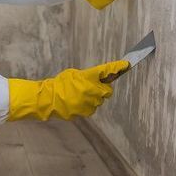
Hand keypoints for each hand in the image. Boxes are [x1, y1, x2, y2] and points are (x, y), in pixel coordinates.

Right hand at [7, 60, 129, 120]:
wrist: (49, 100)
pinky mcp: (87, 111)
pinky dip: (89, 104)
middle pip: (108, 90)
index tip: (126, 64)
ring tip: (81, 95)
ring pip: (100, 99)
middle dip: (103, 88)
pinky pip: (93, 107)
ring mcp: (90, 102)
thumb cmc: (60, 84)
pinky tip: (78, 102)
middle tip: (93, 86)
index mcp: (88, 78)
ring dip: (95, 97)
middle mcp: (91, 90)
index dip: (117, 67)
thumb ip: (88, 76)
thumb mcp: (73, 74)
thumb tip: (99, 78)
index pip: (106, 70)